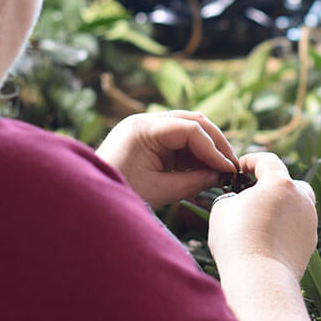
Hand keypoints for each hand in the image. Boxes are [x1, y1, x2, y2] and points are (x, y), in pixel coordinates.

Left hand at [96, 111, 237, 206]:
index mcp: (143, 129)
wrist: (89, 199)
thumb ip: (193, 182)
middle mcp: (145, 121)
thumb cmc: (121, 193)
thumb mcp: (160, 191)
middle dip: (216, 143)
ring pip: (190, 127)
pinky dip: (195, 151)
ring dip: (207, 146)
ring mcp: (147, 127)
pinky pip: (180, 138)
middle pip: (194, 121)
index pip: (191, 130)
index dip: (213, 149)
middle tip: (231, 165)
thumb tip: (219, 176)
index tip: (228, 169)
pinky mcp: (149, 138)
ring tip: (221, 168)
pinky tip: (206, 168)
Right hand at [207, 153, 317, 280]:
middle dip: (271, 185)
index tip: (240, 168)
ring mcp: (309, 221)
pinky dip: (284, 228)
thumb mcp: (223, 208)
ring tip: (258, 220)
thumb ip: (234, 196)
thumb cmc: (237, 240)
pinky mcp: (311, 242)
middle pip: (288, 182)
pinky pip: (297, 227)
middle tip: (252, 195)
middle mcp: (301, 198)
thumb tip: (241, 200)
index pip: (267, 161)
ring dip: (279, 207)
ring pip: (295, 206)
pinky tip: (267, 239)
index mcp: (280, 183)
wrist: (260, 279)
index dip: (251, 161)